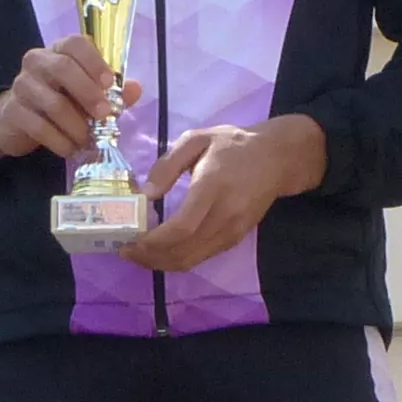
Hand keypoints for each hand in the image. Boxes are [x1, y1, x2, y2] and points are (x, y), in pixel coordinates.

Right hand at [0, 38, 128, 163]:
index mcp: (59, 51)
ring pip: (53, 103)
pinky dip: (59, 141)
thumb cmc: (60, 102)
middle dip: (88, 93)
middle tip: (104, 115)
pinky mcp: (12, 112)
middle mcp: (37, 62)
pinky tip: (71, 150)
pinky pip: (39, 127)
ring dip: (76, 125)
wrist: (16, 122)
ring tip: (89, 141)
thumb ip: (112, 92)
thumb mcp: (87, 95)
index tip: (109, 83)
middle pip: (62, 69)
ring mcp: (21, 85)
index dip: (94, 61)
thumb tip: (135, 89)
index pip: (75, 43)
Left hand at [121, 117, 326, 272]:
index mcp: (212, 187)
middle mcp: (224, 215)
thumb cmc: (233, 144)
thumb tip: (145, 195)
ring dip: (160, 263)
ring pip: (191, 260)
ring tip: (137, 253)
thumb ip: (168, 165)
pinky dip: (177, 259)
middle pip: (183, 251)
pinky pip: (202, 257)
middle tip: (124, 250)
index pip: (181, 228)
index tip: (128, 240)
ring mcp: (232, 231)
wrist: (278, 158)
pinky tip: (160, 250)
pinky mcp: (235, 238)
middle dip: (149, 257)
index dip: (152, 242)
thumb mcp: (197, 139)